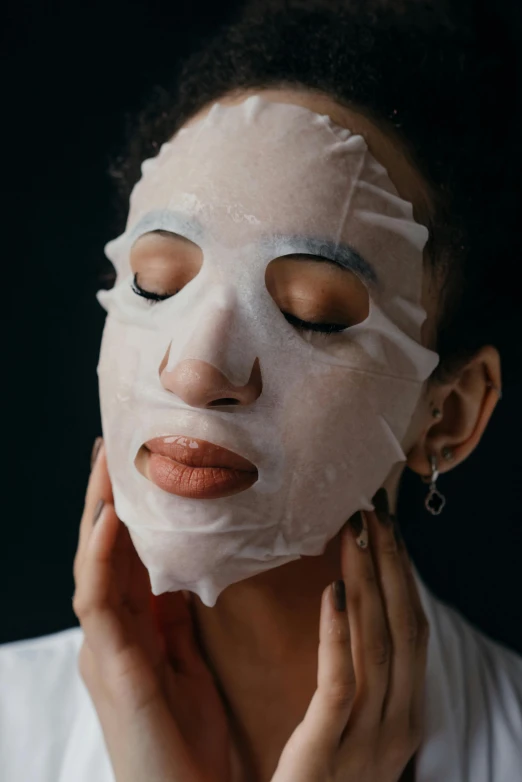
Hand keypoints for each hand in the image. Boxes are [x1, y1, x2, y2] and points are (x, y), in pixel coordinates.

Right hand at [72, 439, 231, 781]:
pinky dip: (99, 556)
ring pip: (92, 565)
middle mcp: (110, 634)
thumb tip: (184, 570)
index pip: (123, 556)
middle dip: (106, 497)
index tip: (138, 463)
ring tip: (106, 462)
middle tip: (113, 444)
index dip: (127, 510)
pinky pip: (97, 602)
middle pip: (102, 552)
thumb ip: (176, 618)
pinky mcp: (110, 667)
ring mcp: (104, 649)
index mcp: (131, 631)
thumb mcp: (186, 664)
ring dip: (98, 512)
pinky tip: (109, 519)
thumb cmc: (188, 742)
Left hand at [271, 491, 428, 781]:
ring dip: (368, 583)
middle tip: (374, 514)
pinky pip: (340, 683)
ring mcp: (367, 740)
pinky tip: (332, 592)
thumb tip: (352, 614)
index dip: (404, 578)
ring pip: (377, 646)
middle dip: (391, 567)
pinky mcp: (326, 751)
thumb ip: (359, 679)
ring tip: (355, 535)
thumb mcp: (355, 729)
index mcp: (404, 716)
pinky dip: (339, 634)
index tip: (389, 532)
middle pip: (402, 628)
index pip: (412, 632)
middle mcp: (396, 725)